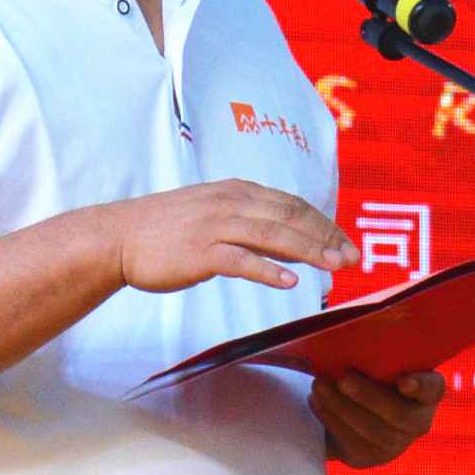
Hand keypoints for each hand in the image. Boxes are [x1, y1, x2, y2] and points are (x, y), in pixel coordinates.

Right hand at [101, 181, 356, 296]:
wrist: (119, 236)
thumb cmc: (166, 230)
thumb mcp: (214, 214)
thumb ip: (251, 224)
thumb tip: (292, 245)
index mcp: (237, 192)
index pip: (293, 204)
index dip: (325, 223)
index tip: (348, 242)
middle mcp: (232, 203)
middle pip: (292, 216)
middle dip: (328, 237)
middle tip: (355, 257)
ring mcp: (216, 226)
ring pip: (275, 235)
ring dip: (311, 250)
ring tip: (337, 267)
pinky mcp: (201, 253)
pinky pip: (242, 260)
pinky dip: (269, 270)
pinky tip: (291, 282)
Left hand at [313, 366, 442, 467]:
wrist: (347, 408)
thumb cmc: (366, 373)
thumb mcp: (374, 362)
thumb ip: (374, 354)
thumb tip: (348, 336)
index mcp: (427, 391)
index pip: (433, 388)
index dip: (421, 386)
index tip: (403, 381)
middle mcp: (418, 421)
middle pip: (400, 415)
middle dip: (368, 396)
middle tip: (342, 379)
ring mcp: (396, 444)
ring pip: (373, 431)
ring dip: (341, 407)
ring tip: (319, 386)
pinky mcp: (370, 457)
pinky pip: (353, 443)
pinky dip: (331, 420)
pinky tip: (317, 403)